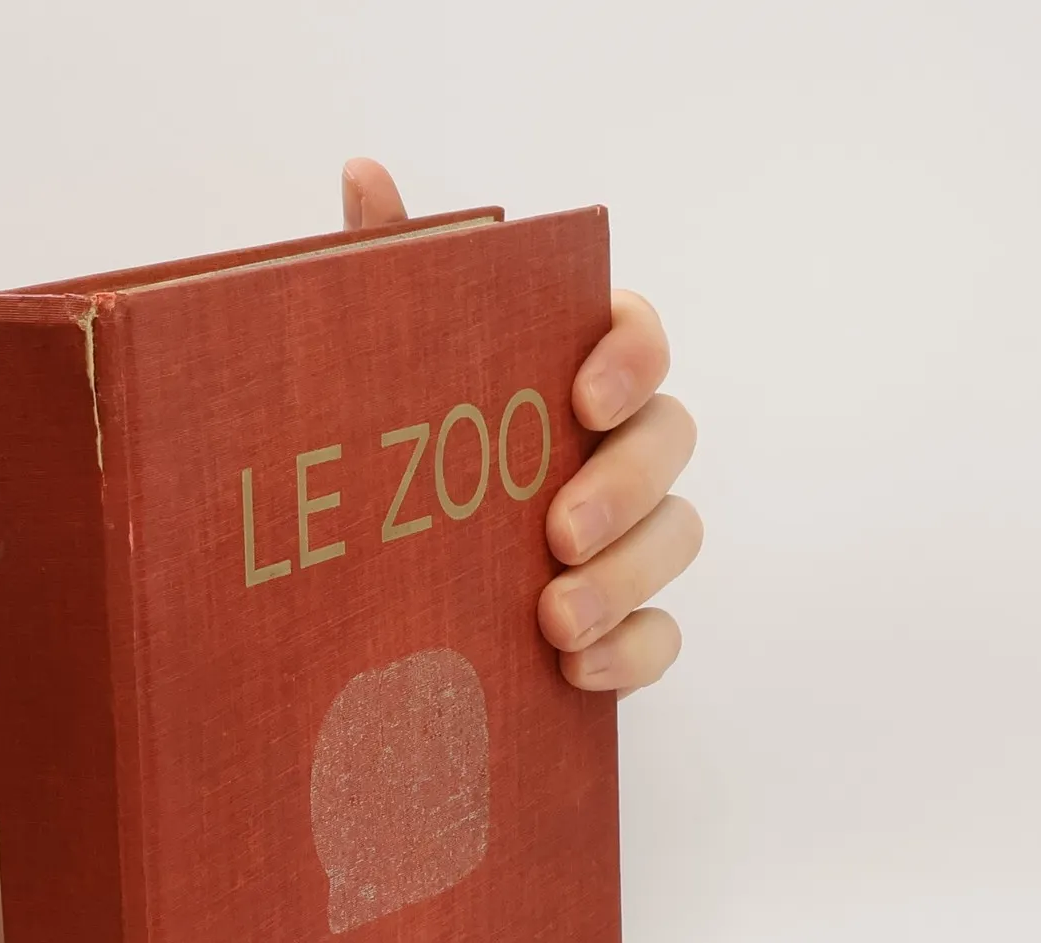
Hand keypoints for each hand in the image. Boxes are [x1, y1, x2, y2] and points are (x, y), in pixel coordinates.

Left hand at [342, 158, 701, 697]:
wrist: (390, 597)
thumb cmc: (410, 458)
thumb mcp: (392, 371)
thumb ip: (392, 273)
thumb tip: (363, 173)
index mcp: (571, 371)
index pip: (636, 335)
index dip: (631, 357)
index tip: (582, 398)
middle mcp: (617, 445)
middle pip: (670, 440)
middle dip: (623, 485)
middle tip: (558, 532)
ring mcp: (631, 536)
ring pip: (677, 540)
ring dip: (623, 580)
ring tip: (555, 622)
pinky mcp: (627, 622)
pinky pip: (663, 638)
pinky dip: (629, 654)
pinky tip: (574, 670)